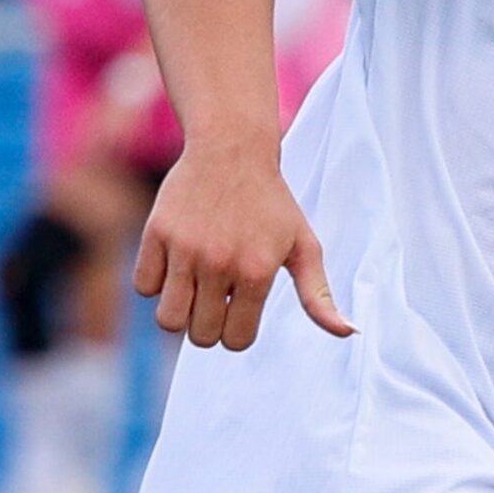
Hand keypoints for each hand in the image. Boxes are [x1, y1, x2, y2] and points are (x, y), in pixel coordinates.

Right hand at [134, 136, 352, 349]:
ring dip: (181, 313)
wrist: (232, 152)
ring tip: (196, 289)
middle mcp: (220, 263)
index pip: (237, 340)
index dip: (238, 332)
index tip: (241, 310)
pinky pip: (144, 288)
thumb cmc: (272, 204)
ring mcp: (185, 250)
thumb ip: (319, 295)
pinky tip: (177, 264)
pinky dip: (157, 284)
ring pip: (168, 320)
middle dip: (210, 327)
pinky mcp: (156, 235)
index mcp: (257, 271)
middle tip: (218, 299)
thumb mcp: (305, 246)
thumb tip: (349, 333)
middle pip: (201, 337)